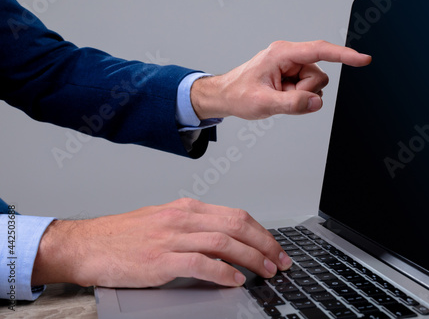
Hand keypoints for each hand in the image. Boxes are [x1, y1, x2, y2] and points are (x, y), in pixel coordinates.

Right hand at [31, 198, 291, 287]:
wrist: (88, 244)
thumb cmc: (123, 235)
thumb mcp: (164, 222)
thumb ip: (194, 229)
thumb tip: (224, 243)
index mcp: (186, 209)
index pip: (235, 215)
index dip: (260, 232)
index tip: (274, 246)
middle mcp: (182, 218)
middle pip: (236, 225)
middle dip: (264, 243)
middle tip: (280, 260)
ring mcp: (171, 238)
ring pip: (224, 242)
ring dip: (251, 258)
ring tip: (266, 271)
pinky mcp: (160, 260)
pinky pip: (201, 263)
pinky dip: (223, 271)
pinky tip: (235, 280)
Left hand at [191, 40, 371, 119]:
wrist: (225, 96)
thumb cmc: (238, 94)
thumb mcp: (264, 103)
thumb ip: (292, 104)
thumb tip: (316, 103)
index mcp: (282, 54)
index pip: (319, 51)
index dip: (344, 55)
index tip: (362, 60)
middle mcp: (288, 56)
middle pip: (318, 74)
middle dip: (305, 91)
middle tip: (282, 97)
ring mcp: (290, 66)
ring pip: (315, 84)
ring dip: (300, 96)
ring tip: (278, 97)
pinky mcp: (291, 75)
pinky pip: (307, 89)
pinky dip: (297, 97)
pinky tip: (280, 97)